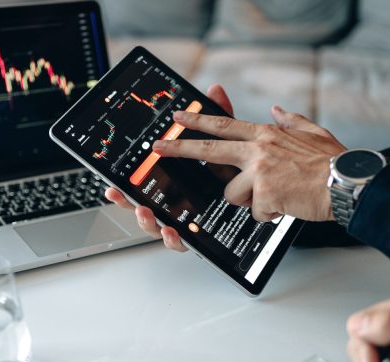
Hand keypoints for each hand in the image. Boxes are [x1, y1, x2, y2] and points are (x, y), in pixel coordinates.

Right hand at [104, 84, 235, 251]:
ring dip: (146, 222)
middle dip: (127, 201)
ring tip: (144, 212)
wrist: (277, 194)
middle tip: (117, 193)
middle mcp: (177, 203)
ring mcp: (187, 220)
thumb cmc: (249, 170)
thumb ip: (221, 117)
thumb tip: (214, 90)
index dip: (127, 183)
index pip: (147, 181)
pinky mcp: (202, 237)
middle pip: (144, 204)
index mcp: (177, 181)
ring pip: (158, 227)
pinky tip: (172, 231)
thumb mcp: (234, 140)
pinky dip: (174, 239)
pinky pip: (184, 243)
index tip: (112, 181)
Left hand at [153, 105, 345, 221]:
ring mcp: (259, 172)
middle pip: (209, 150)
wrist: (347, 183)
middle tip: (159, 147)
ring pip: (233, 193)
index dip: (198, 120)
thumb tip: (276, 110)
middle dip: (180, 148)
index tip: (178, 117)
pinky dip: (270, 213)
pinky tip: (287, 204)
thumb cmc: (332, 161)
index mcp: (265, 134)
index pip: (224, 125)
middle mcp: (257, 150)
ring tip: (277, 194)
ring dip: (252, 200)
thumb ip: (290, 120)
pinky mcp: (264, 194)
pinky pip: (256, 212)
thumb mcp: (312, 132)